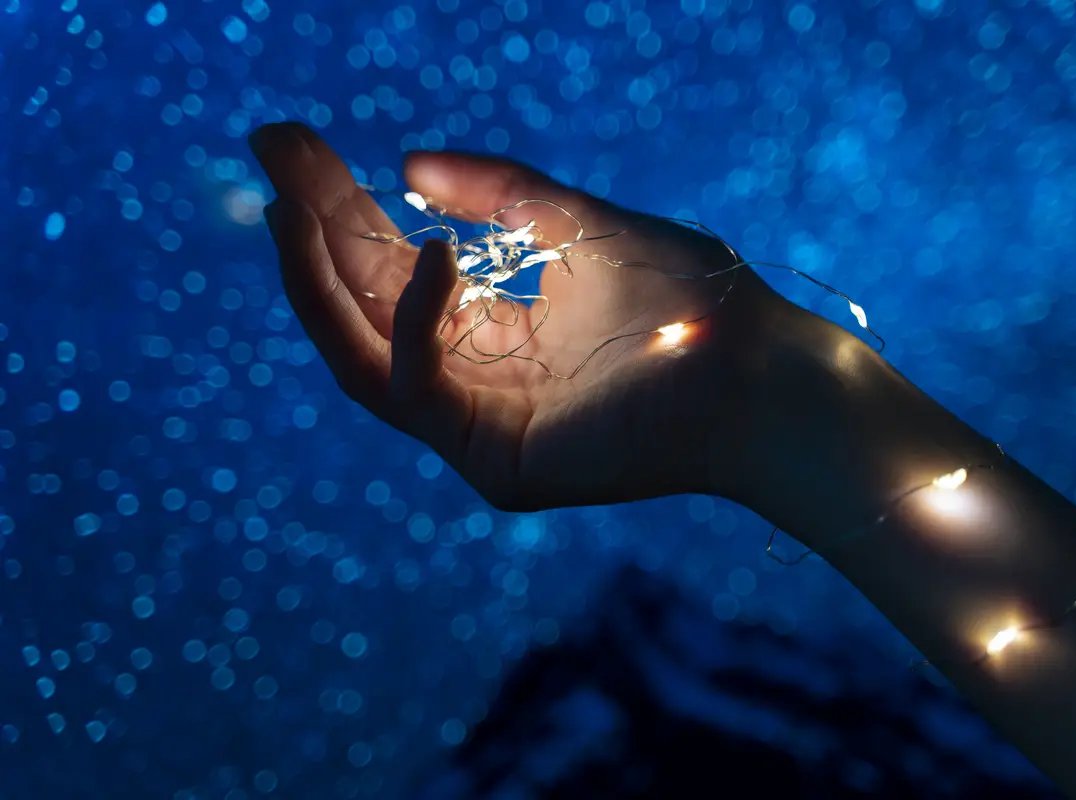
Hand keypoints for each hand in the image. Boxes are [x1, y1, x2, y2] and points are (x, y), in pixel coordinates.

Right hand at [249, 122, 794, 511]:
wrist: (761, 370)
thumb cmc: (689, 298)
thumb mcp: (581, 223)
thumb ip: (501, 192)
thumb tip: (408, 162)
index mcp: (495, 330)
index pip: (392, 271)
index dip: (339, 209)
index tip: (291, 145)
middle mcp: (477, 380)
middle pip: (365, 310)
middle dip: (313, 232)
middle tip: (271, 156)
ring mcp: (482, 428)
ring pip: (364, 359)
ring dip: (322, 280)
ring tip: (294, 201)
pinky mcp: (497, 464)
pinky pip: (422, 392)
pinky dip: (417, 323)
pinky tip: (431, 255)